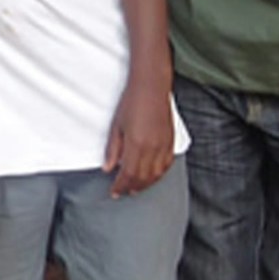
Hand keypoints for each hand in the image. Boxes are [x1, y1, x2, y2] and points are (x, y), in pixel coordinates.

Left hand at [103, 75, 173, 197]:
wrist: (151, 87)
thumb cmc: (131, 103)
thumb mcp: (116, 126)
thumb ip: (113, 149)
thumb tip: (108, 168)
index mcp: (137, 144)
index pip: (128, 174)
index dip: (121, 186)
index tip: (114, 192)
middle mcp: (153, 148)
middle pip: (143, 177)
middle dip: (132, 188)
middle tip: (123, 192)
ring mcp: (164, 145)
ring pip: (156, 174)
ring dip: (146, 184)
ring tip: (135, 188)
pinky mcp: (171, 141)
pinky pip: (166, 165)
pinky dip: (159, 174)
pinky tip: (152, 176)